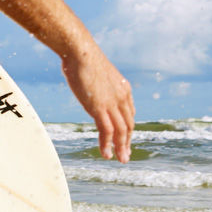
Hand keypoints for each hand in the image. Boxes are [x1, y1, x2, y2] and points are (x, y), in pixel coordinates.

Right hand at [61, 47, 133, 161]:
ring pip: (121, 132)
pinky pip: (107, 132)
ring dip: (121, 148)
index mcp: (123, 89)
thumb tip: (88, 80)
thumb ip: (97, 82)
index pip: (129, 113)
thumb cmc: (82, 57)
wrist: (81, 52)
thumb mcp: (96, 71)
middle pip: (129, 125)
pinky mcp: (100, 109)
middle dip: (128, 142)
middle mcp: (122, 98)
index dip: (128, 128)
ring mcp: (112, 104)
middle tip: (126, 155)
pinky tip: (106, 154)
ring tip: (120, 159)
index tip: (125, 138)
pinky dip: (107, 145)